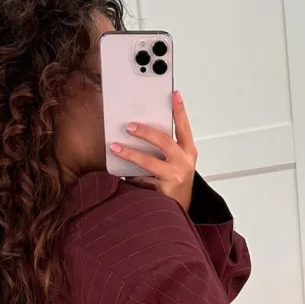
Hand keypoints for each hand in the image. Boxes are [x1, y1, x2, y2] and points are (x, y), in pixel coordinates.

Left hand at [109, 91, 196, 210]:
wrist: (178, 209)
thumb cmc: (176, 182)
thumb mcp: (177, 160)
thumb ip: (166, 146)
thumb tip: (140, 128)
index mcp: (188, 151)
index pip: (184, 127)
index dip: (180, 110)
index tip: (174, 94)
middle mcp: (184, 163)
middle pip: (164, 141)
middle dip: (145, 132)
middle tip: (129, 126)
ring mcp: (174, 177)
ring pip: (149, 161)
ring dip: (130, 153)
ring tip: (116, 147)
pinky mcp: (163, 191)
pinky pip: (141, 180)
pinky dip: (130, 176)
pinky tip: (120, 173)